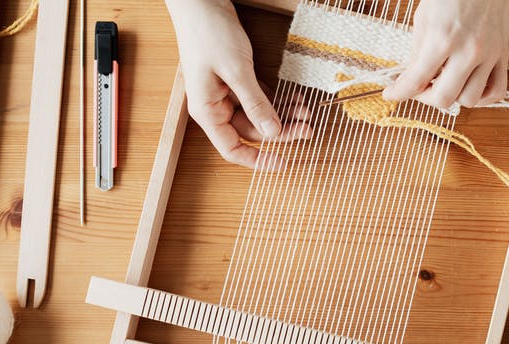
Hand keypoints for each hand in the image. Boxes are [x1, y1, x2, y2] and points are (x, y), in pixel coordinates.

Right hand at [165, 0, 310, 168]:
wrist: (201, 3)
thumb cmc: (208, 33)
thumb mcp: (237, 72)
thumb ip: (256, 104)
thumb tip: (273, 133)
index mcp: (207, 110)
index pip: (232, 148)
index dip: (257, 160)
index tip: (283, 162)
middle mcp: (215, 105)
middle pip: (252, 131)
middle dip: (281, 131)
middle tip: (306, 128)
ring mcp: (226, 93)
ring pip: (259, 115)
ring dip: (283, 114)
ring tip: (305, 111)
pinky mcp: (236, 80)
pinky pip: (259, 99)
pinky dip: (277, 100)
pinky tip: (295, 98)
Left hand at [383, 0, 508, 108]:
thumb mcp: (424, 18)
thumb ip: (418, 52)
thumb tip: (411, 79)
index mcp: (442, 38)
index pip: (416, 81)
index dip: (399, 92)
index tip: (391, 94)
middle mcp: (467, 51)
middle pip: (444, 99)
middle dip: (425, 98)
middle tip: (419, 88)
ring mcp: (488, 55)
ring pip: (470, 100)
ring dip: (454, 97)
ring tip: (445, 83)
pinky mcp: (503, 55)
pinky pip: (497, 92)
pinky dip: (483, 98)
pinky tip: (469, 87)